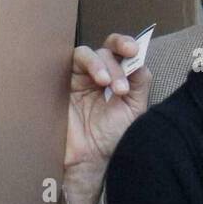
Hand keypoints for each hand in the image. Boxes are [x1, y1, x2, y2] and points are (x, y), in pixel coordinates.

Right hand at [66, 33, 151, 175]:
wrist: (90, 159)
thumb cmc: (112, 137)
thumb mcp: (135, 109)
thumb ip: (140, 82)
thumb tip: (139, 58)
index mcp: (117, 78)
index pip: (121, 52)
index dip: (127, 44)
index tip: (134, 51)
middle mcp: (98, 75)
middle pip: (107, 51)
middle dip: (116, 66)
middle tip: (121, 89)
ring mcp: (78, 78)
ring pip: (89, 53)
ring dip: (102, 64)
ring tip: (107, 85)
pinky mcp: (62, 83)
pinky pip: (72, 61)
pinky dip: (89, 64)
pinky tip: (98, 80)